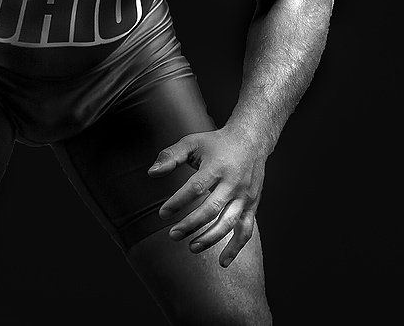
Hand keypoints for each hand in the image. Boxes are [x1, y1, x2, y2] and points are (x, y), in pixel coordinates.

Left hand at [148, 128, 266, 267]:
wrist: (251, 141)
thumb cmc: (216, 143)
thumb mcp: (192, 142)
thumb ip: (170, 156)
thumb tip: (151, 173)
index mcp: (216, 167)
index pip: (195, 188)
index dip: (178, 202)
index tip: (163, 214)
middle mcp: (233, 183)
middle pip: (212, 209)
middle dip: (191, 224)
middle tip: (172, 235)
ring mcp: (244, 196)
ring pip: (229, 222)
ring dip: (210, 238)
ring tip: (191, 247)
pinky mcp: (252, 205)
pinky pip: (246, 230)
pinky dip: (236, 248)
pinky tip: (222, 262)